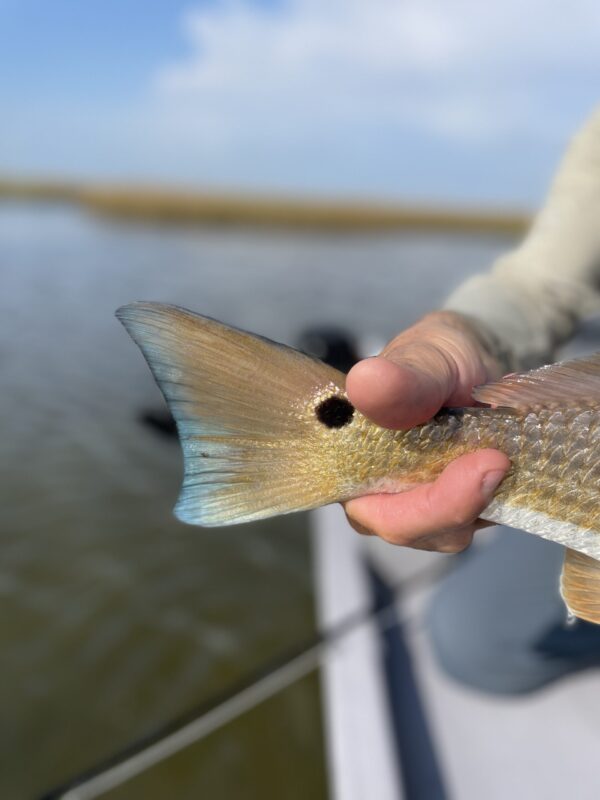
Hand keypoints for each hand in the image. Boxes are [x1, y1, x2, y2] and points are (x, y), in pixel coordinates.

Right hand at [343, 311, 509, 552]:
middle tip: (500, 458)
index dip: (420, 506)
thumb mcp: (425, 356)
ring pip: (451, 531)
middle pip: (414, 530)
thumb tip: (365, 381)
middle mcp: (378, 496)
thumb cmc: (437, 355)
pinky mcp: (458, 510)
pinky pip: (479, 519)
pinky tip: (510, 458)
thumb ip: (401, 378)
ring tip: (504, 448)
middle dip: (459, 503)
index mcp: (351, 465)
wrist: (476, 358)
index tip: (478, 466)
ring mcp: (420, 507)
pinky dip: (500, 493)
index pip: (372, 512)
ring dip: (484, 497)